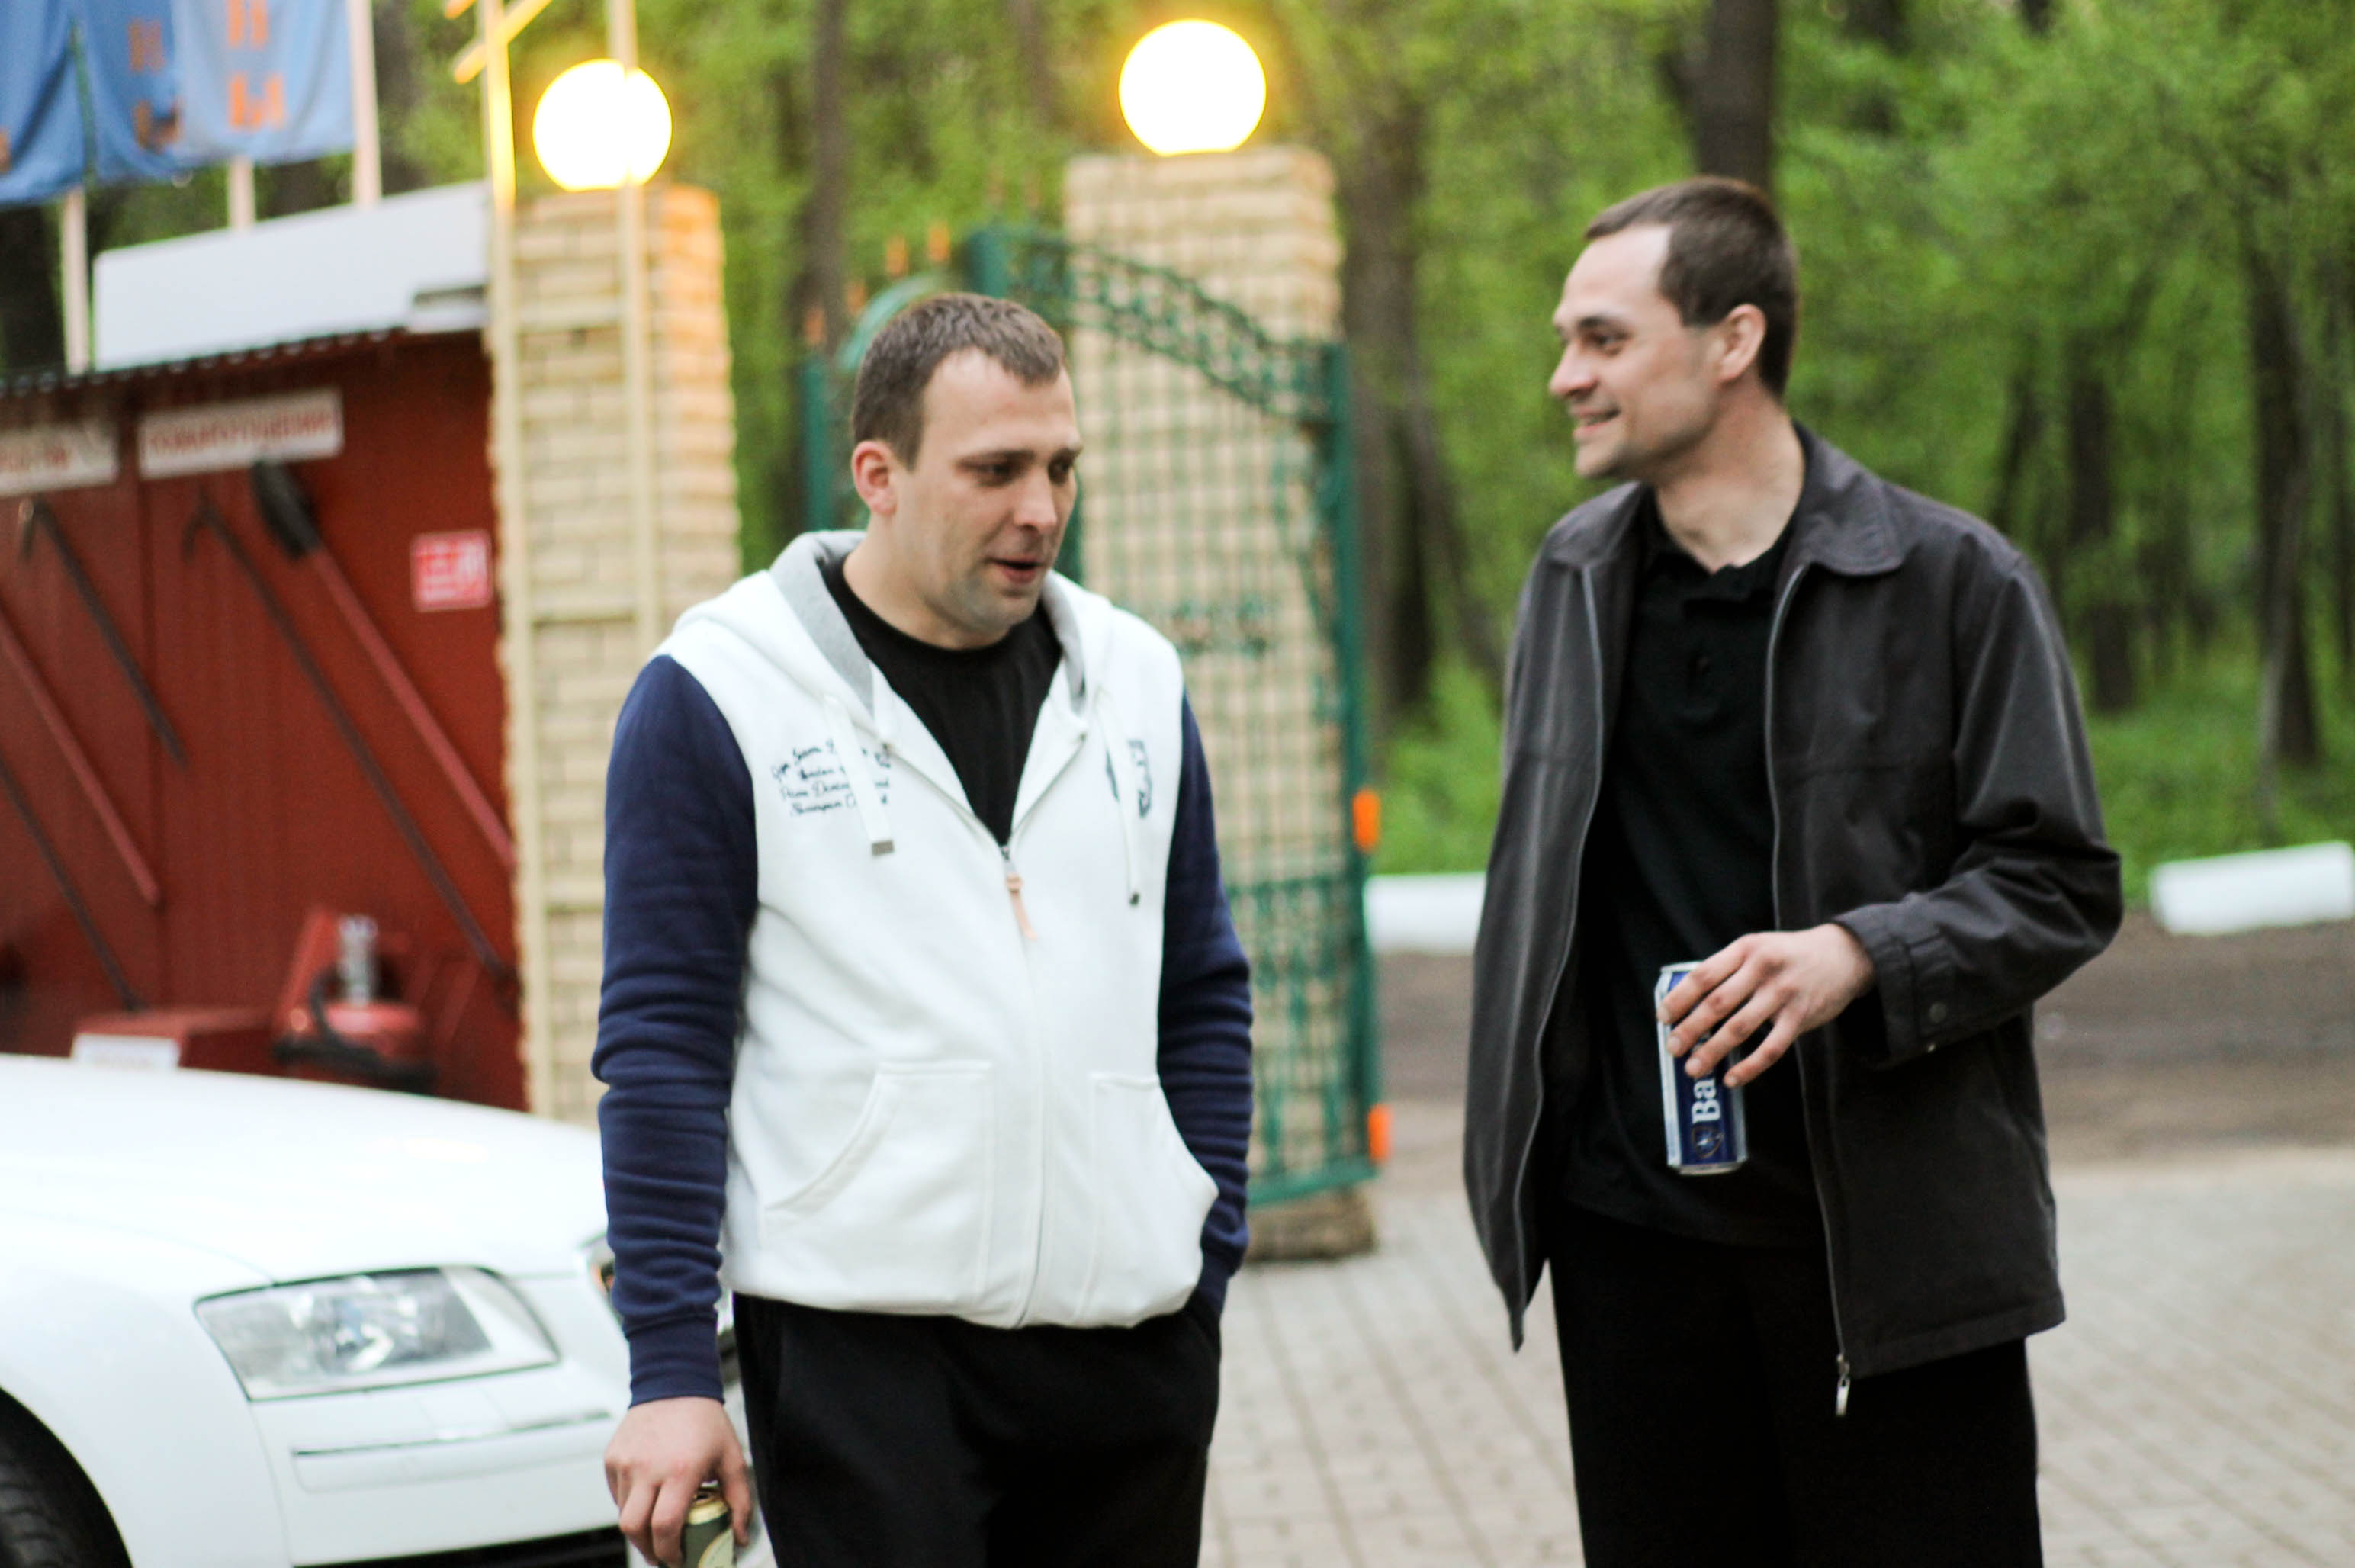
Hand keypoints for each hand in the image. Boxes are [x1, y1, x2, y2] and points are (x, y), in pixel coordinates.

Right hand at [605, 1396, 752, 1566]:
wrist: (674, 1384)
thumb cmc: (705, 1422)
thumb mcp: (732, 1458)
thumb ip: (739, 1500)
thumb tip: (738, 1537)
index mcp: (680, 1471)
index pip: (665, 1527)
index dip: (670, 1552)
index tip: (679, 1559)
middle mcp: (648, 1469)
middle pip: (635, 1529)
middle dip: (648, 1550)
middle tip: (663, 1555)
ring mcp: (625, 1463)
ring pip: (623, 1514)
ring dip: (639, 1528)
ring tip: (657, 1528)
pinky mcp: (612, 1458)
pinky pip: (616, 1494)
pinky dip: (629, 1505)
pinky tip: (647, 1500)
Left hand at [1657, 925, 1874, 1088]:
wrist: (1844, 954)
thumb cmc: (1789, 955)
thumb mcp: (1758, 947)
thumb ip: (1729, 969)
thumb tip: (1689, 1003)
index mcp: (1745, 949)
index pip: (1703, 975)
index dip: (1679, 998)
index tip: (1663, 1018)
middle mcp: (1762, 969)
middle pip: (1717, 1003)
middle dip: (1690, 1029)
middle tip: (1672, 1048)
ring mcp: (1783, 993)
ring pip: (1740, 1028)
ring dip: (1713, 1051)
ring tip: (1694, 1069)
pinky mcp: (1801, 1016)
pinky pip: (1771, 1048)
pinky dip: (1749, 1067)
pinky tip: (1731, 1079)